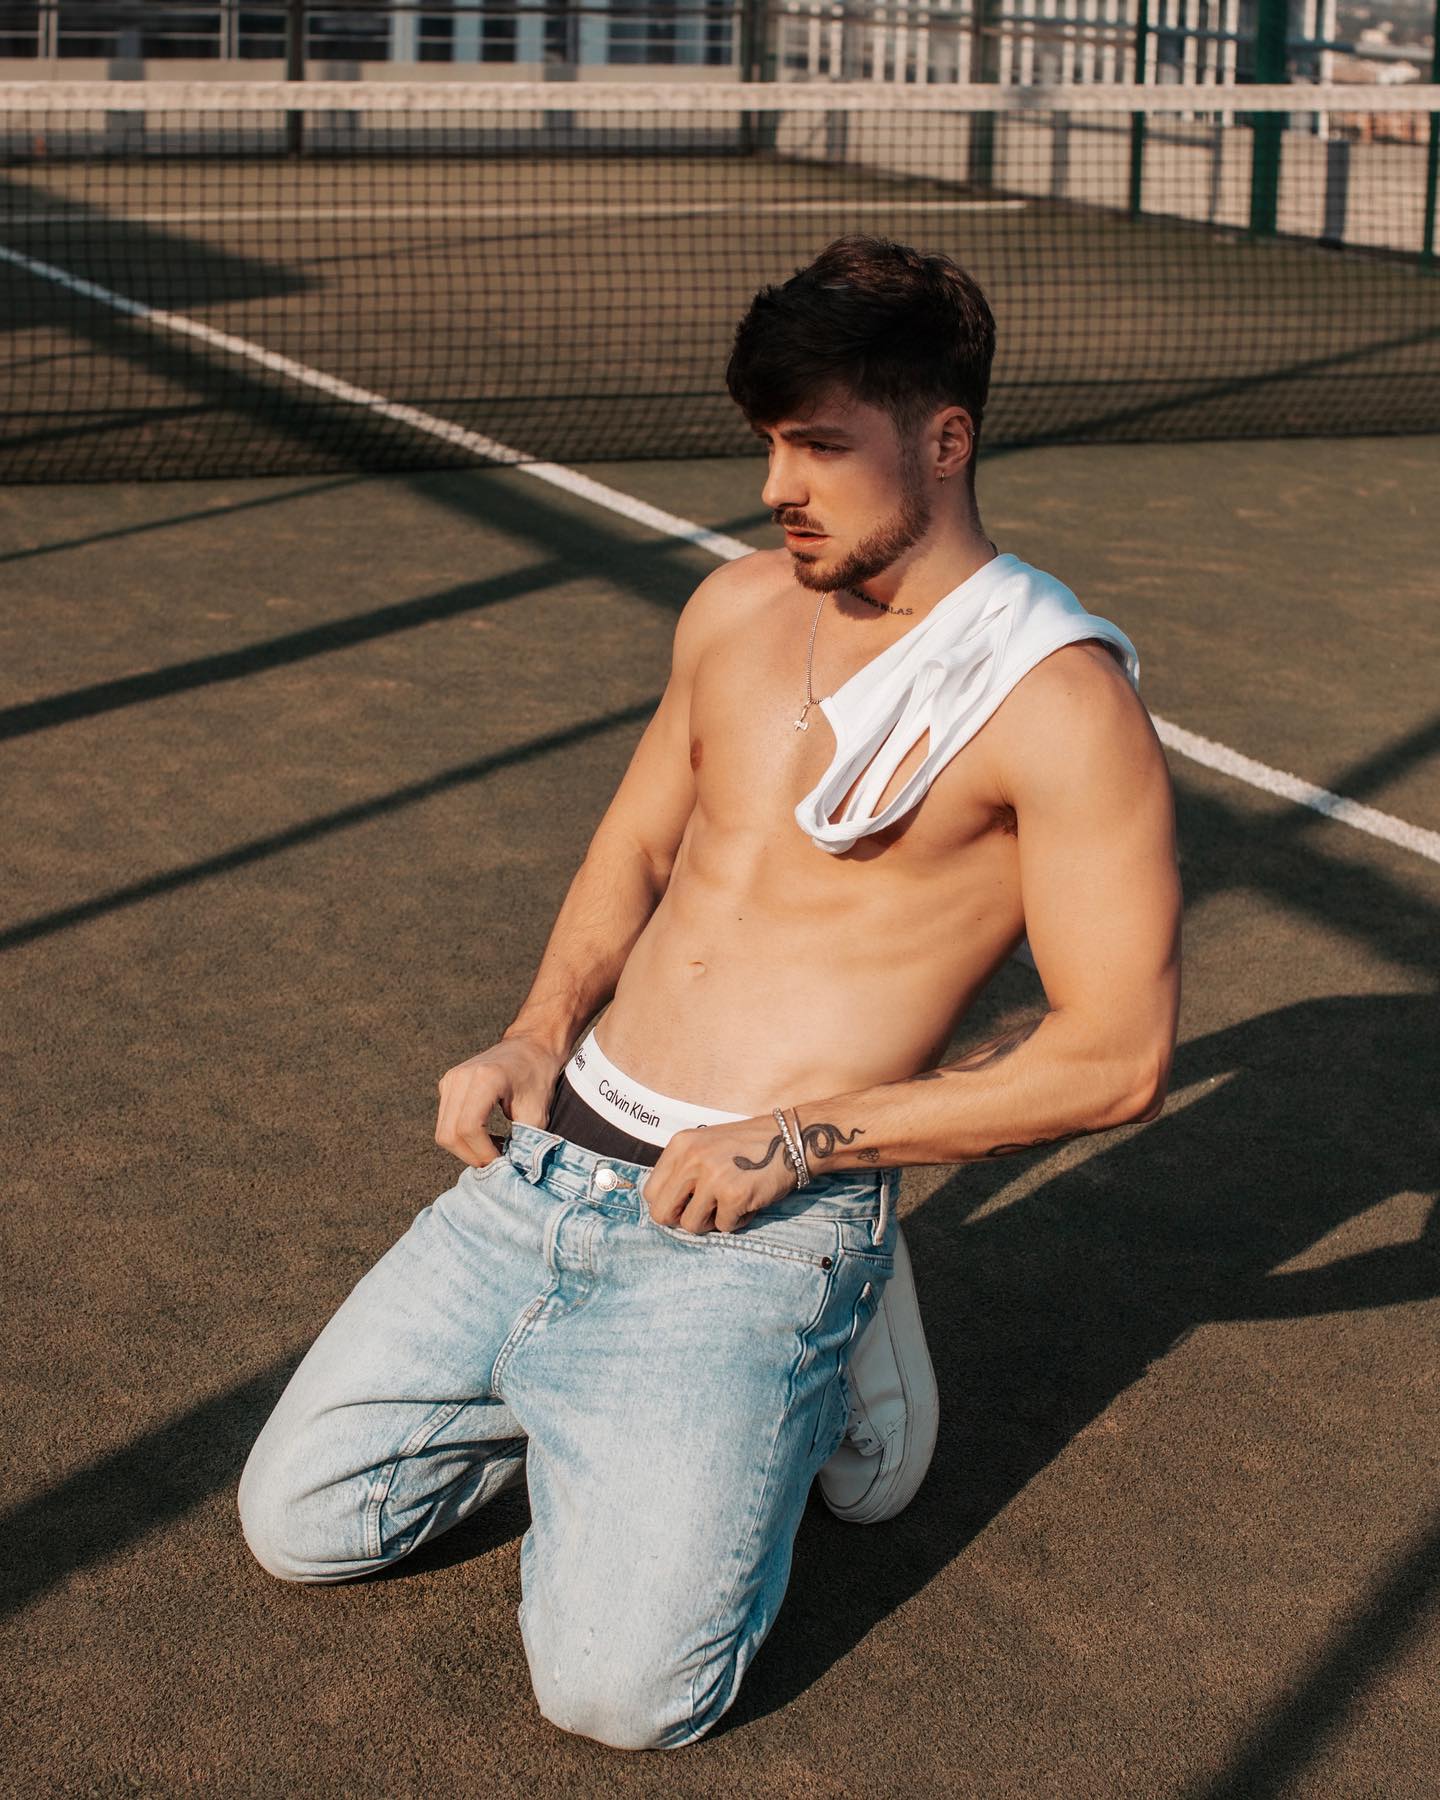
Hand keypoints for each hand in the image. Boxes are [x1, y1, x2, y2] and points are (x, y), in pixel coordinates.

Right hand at [435, 1034, 563, 1166]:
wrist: (531, 1046)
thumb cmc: (538, 1075)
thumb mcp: (538, 1112)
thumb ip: (524, 1142)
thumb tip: (512, 1171)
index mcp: (484, 1079)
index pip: (468, 1128)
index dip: (482, 1153)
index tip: (502, 1162)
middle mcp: (460, 1077)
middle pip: (449, 1134)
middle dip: (471, 1156)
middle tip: (496, 1162)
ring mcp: (450, 1080)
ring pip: (443, 1131)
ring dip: (465, 1149)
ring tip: (493, 1149)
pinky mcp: (447, 1085)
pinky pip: (445, 1122)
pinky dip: (461, 1137)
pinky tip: (485, 1136)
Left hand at [642, 1115, 797, 1234]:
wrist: (791, 1139)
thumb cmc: (747, 1146)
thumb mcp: (705, 1145)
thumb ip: (683, 1170)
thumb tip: (666, 1209)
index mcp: (680, 1145)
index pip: (650, 1192)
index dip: (668, 1204)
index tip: (685, 1204)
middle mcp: (692, 1159)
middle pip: (662, 1213)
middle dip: (682, 1219)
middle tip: (703, 1213)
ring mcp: (713, 1178)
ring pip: (691, 1225)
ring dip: (712, 1221)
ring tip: (729, 1204)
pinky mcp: (735, 1196)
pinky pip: (724, 1227)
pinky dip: (738, 1220)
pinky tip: (749, 1200)